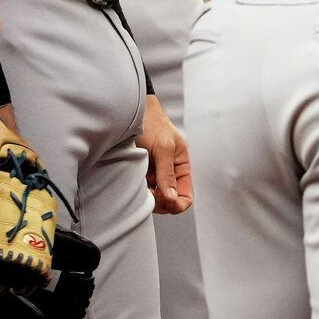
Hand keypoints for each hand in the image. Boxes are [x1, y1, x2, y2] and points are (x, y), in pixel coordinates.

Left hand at [140, 93, 191, 213]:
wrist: (133, 114)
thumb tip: (172, 198)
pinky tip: (135, 184)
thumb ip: (167, 173)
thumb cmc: (153, 125)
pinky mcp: (141, 175)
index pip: (185, 196)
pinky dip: (139, 193)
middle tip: (149, 193)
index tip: (166, 201)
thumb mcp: (164, 148)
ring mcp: (154, 175)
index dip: (177, 204)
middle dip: (161, 203)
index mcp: (181, 167)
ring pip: (155, 199)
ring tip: (140, 186)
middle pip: (169, 202)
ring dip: (148, 198)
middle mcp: (169, 174)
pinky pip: (142, 192)